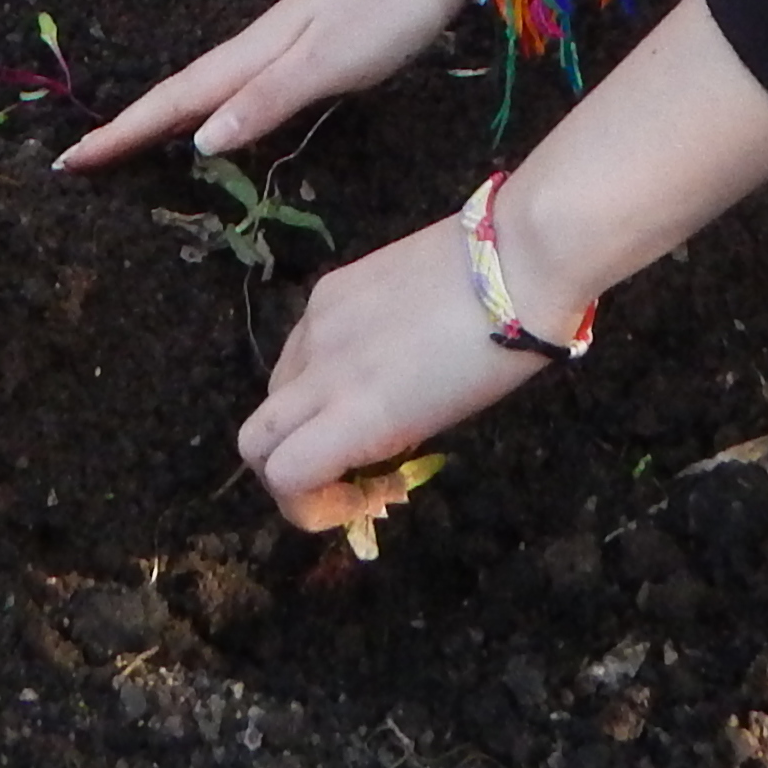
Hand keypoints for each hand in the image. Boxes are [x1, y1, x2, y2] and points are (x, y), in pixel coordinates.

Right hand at [63, 0, 471, 170]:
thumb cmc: (386, 12)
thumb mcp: (328, 62)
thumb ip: (266, 100)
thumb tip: (198, 141)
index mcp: (255, 53)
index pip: (175, 101)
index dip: (124, 132)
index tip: (71, 160)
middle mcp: (257, 47)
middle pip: (179, 93)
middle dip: (128, 127)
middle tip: (80, 160)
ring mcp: (281, 43)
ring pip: (204, 87)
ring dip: (162, 118)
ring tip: (127, 144)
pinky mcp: (306, 45)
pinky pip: (236, 84)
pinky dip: (207, 106)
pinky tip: (214, 118)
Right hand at [238, 208, 552, 533]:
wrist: (513, 261)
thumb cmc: (497, 359)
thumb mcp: (438, 421)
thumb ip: (382, 439)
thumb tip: (360, 448)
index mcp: (358, 415)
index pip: (284, 476)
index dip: (306, 507)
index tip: (355, 501)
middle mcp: (323, 371)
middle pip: (254, 440)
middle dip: (282, 468)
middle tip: (333, 470)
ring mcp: (318, 323)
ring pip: (275, 389)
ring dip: (300, 416)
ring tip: (355, 409)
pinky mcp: (328, 287)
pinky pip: (300, 344)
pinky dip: (316, 368)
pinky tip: (367, 357)